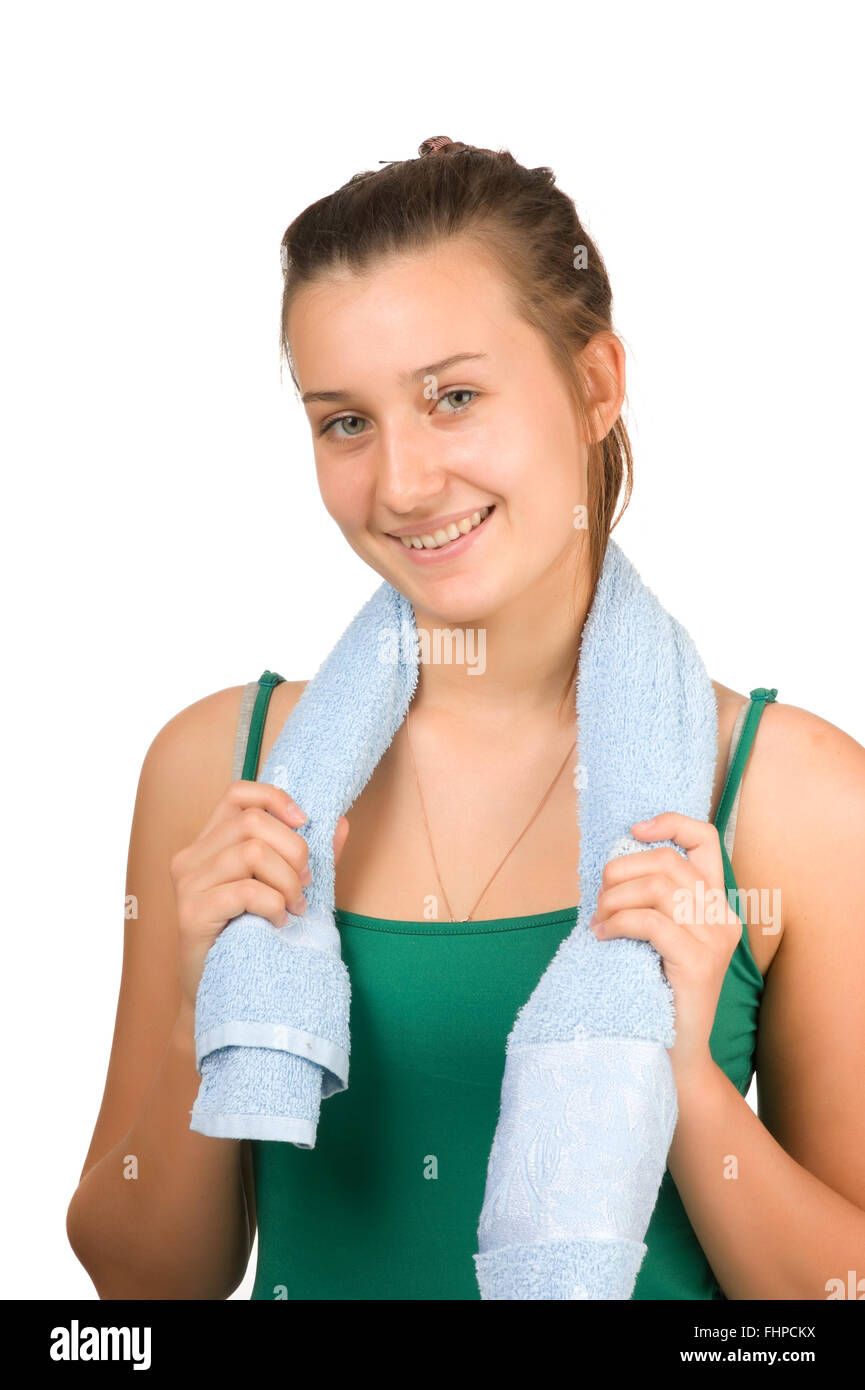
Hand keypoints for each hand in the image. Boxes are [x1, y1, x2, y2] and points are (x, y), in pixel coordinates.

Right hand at [170, 779, 349, 1012]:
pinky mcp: (190, 913)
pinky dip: (273, 905)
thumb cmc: (252, 936)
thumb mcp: (282, 889)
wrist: (221, 991)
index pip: (237, 794)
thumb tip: (342, 822)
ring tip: (294, 907)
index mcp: (209, 843)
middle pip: (252, 822)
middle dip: (293, 851)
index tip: (304, 823)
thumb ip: (308, 857)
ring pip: (252, 853)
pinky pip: (245, 892)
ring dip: (287, 882)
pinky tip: (278, 923)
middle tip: (305, 885)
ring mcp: (188, 884)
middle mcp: (191, 857)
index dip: (275, 798)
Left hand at [588, 813, 741, 1084]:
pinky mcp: (699, 963)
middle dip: (620, 871)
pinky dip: (617, 922)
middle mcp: (724, 916)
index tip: (633, 831)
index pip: (705, 839)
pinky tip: (601, 935)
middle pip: (667, 862)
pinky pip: (651, 923)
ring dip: (614, 899)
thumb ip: (649, 899)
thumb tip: (609, 864)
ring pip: (656, 888)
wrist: (674, 1054)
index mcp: (717, 903)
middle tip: (599, 900)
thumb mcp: (656, 935)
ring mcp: (716, 939)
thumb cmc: (655, 990)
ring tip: (598, 921)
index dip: (669, 823)